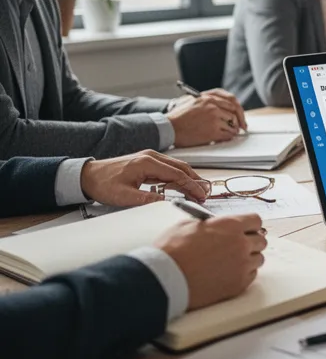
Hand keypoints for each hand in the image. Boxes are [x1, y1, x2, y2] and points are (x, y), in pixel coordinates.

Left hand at [80, 150, 207, 205]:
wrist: (88, 175)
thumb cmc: (103, 184)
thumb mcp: (124, 196)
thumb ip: (146, 199)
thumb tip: (166, 201)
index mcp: (147, 163)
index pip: (177, 174)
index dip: (191, 186)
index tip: (200, 196)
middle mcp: (151, 156)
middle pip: (182, 168)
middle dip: (195, 181)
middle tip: (205, 194)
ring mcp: (150, 157)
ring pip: (177, 167)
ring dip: (189, 178)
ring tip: (198, 191)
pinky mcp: (148, 161)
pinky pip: (169, 168)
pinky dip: (180, 176)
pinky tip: (183, 185)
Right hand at [155, 213, 266, 310]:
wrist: (165, 279)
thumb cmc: (172, 251)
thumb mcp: (187, 225)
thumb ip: (209, 224)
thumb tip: (213, 226)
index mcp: (230, 225)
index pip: (256, 220)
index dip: (249, 225)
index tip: (245, 229)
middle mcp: (241, 244)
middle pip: (261, 240)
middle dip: (251, 242)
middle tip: (238, 246)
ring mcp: (242, 265)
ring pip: (258, 259)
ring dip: (248, 259)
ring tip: (231, 262)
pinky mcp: (239, 284)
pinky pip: (252, 276)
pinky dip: (243, 274)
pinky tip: (228, 273)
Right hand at [168, 89, 246, 146]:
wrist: (168, 128)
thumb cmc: (178, 117)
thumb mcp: (192, 101)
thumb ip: (207, 101)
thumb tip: (222, 107)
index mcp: (208, 98)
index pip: (231, 101)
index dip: (237, 109)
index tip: (239, 115)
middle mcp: (212, 106)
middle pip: (234, 111)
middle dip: (239, 120)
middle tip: (241, 126)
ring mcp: (213, 118)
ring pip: (232, 123)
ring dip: (233, 129)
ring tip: (232, 132)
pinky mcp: (212, 131)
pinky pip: (228, 134)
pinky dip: (229, 136)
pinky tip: (226, 137)